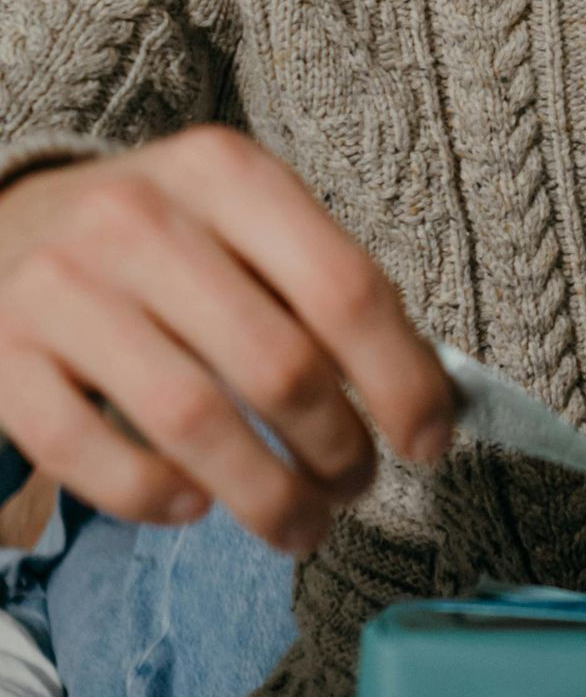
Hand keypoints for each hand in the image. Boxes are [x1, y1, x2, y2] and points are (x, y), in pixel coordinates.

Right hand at [0, 128, 454, 552]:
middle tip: (357, 485)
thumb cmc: (158, 238)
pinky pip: (88, 452)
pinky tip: (193, 506)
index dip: (402, 379)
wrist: (0, 221)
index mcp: (227, 174)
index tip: (430, 438)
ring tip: (301, 522)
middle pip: (278, 364)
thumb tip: (425, 391)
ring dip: (266, 493)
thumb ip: (325, 287)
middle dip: (338, 448)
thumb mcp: (242, 220)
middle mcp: (140, 219)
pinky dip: (155, 496)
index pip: (345, 288)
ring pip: (192, 420)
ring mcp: (60, 287)